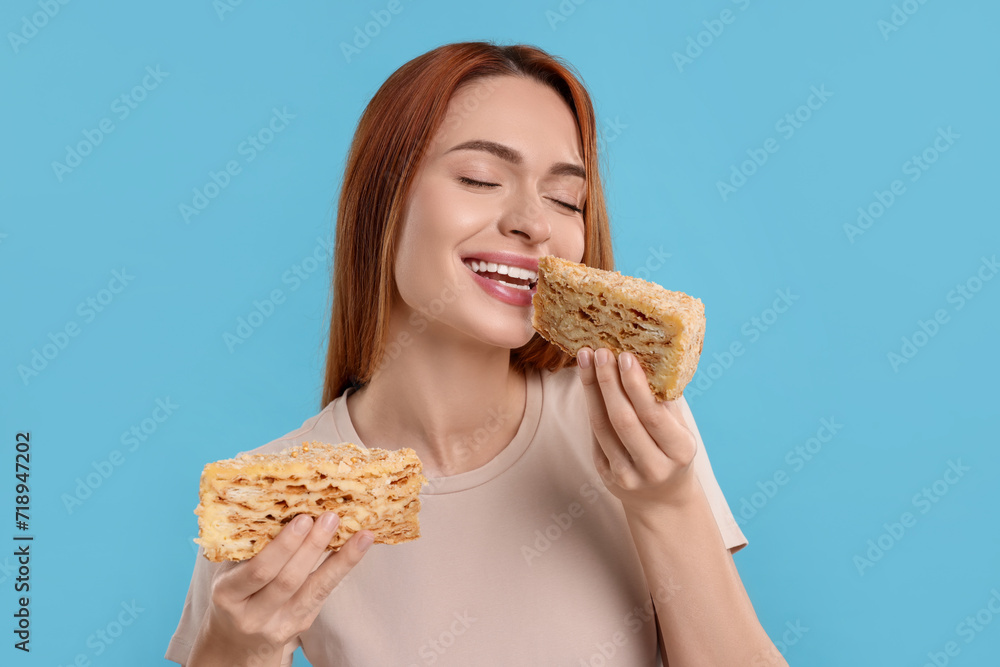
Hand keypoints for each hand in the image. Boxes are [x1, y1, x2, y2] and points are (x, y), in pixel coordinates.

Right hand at [200, 513, 372, 655]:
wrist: (236, 639)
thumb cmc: (235, 590)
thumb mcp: (229, 571)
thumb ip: (250, 546)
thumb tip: (288, 502)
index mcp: (227, 594)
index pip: (258, 571)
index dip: (283, 546)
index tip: (302, 519)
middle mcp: (252, 615)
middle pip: (288, 580)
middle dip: (312, 547)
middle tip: (331, 517)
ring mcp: (278, 625)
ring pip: (313, 590)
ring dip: (340, 559)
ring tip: (359, 534)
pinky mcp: (300, 625)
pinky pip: (324, 594)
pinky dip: (343, 568)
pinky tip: (359, 547)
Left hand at [576, 347, 699, 511]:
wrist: (663, 500)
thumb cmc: (673, 452)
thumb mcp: (679, 429)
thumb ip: (665, 401)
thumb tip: (648, 356)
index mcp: (679, 451)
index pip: (652, 415)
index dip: (636, 385)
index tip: (625, 356)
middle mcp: (654, 467)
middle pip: (623, 420)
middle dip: (609, 382)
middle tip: (600, 351)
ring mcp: (627, 475)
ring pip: (603, 426)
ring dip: (592, 389)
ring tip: (587, 358)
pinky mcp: (606, 476)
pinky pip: (595, 435)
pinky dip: (591, 405)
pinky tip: (587, 381)